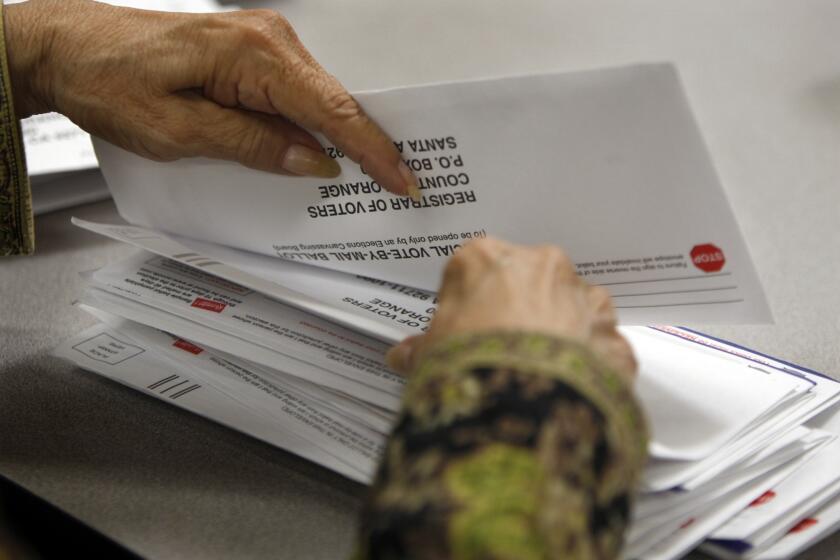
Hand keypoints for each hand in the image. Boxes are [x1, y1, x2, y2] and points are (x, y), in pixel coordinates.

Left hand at [4, 0, 417, 195]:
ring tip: (367, 178)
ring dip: (338, 139)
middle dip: (367, 147)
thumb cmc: (107, 77)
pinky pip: (293, 95)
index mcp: (254, 54)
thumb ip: (252, 146)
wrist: (65, 44)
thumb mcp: (178, 131)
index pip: (333, 110)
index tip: (404, 180)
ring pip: (317, 100)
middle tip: (398, 187)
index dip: (373, 150)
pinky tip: (316, 152)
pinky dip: (309, 126)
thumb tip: (312, 162)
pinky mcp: (248, 55)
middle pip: (335, 102)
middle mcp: (267, 40)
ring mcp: (260, 43)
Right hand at [386, 237, 636, 377]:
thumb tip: (406, 356)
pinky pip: (600, 344)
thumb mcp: (428, 356)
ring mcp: (581, 298)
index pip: (473, 270)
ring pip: (570, 305)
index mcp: (487, 258)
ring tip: (536, 372)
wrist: (520, 408)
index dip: (468, 304)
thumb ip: (422, 347)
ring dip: (559, 329)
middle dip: (517, 310)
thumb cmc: (468, 368)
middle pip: (527, 281)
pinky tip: (569, 387)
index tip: (462, 329)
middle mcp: (540, 266)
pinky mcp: (611, 335)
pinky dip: (589, 362)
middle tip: (498, 350)